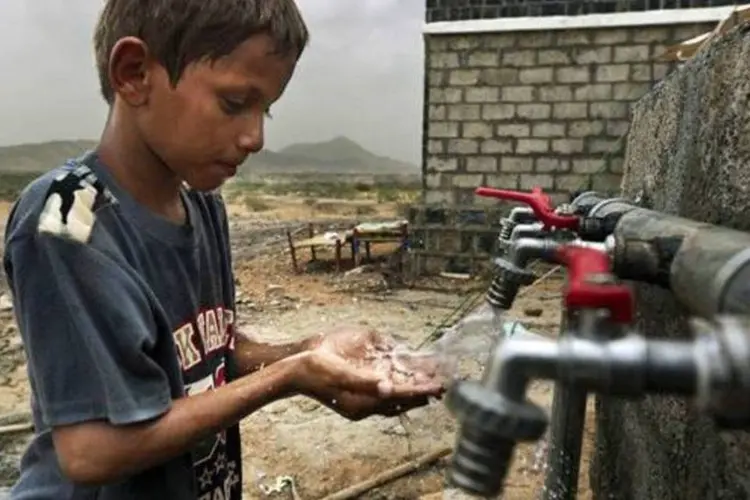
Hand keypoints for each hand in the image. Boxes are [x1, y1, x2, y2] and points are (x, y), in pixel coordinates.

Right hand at [296, 326, 444, 419]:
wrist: (293, 371)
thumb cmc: (315, 368)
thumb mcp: (339, 372)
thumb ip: (364, 381)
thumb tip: (389, 387)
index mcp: (361, 402)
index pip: (398, 398)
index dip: (420, 391)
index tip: (439, 386)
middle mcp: (363, 407)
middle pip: (400, 403)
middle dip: (421, 394)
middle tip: (443, 386)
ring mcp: (359, 405)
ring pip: (393, 402)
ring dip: (411, 393)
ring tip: (429, 385)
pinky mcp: (356, 399)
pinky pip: (383, 398)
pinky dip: (398, 391)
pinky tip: (403, 384)